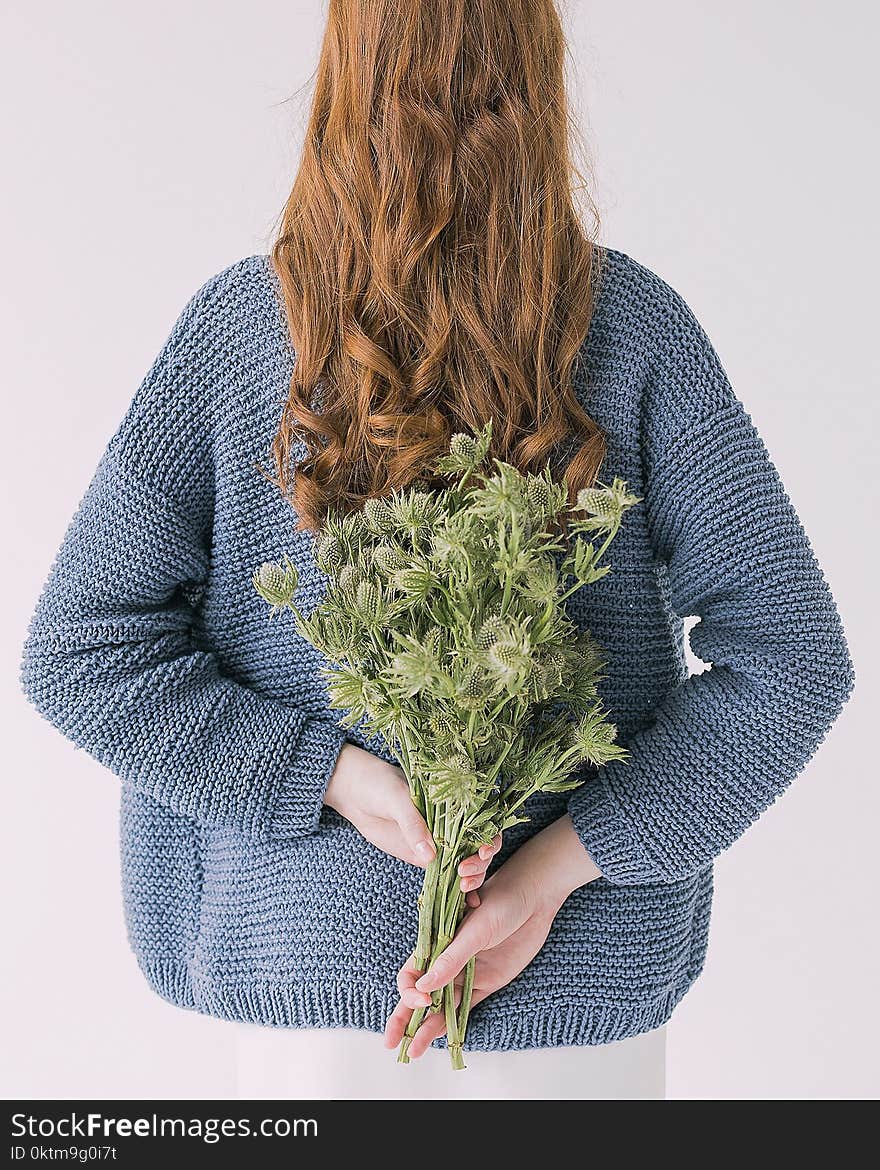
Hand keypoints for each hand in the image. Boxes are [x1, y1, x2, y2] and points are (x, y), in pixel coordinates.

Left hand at [324, 744, 499, 885]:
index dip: (488, 836)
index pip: (482, 821)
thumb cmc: (381, 785)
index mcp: (453, 802)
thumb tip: (430, 856)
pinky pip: (444, 874)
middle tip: (465, 872)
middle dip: (480, 862)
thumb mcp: (398, 799)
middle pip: (478, 847)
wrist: (355, 793)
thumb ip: (413, 824)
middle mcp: (451, 824)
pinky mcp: (423, 857)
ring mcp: (438, 842)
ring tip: (464, 887)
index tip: (482, 850)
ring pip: (465, 863)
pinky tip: (467, 903)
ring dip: (473, 877)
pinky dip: (456, 889)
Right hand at [384, 813, 599, 1056]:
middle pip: (421, 993)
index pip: (413, 970)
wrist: (534, 898)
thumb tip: (424, 986)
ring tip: (414, 1052)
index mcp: (438, 940)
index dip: (410, 989)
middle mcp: (449, 959)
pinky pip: (466, 1006)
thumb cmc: (501, 902)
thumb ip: (451, 958)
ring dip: (427, 1027)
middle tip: (391, 1041)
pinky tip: (441, 1039)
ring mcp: (467, 972)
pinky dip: (453, 1023)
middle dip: (404, 1016)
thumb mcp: (475, 929)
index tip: (421, 999)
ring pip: (441, 1005)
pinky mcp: (487, 982)